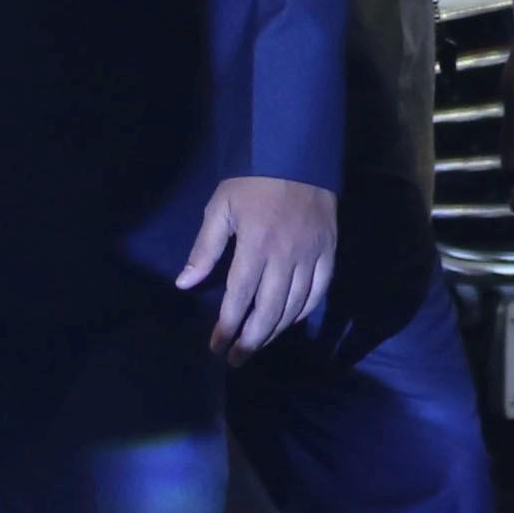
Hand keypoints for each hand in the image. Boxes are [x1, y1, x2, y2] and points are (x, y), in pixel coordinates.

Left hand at [177, 174, 339, 357]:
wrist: (297, 153)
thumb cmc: (252, 181)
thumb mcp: (220, 209)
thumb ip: (204, 249)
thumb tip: (184, 284)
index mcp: (255, 247)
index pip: (238, 298)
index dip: (227, 327)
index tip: (216, 347)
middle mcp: (285, 258)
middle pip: (269, 311)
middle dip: (251, 340)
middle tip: (237, 359)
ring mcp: (311, 256)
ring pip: (295, 306)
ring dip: (276, 330)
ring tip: (259, 343)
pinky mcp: (329, 251)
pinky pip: (320, 290)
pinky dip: (306, 310)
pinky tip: (292, 320)